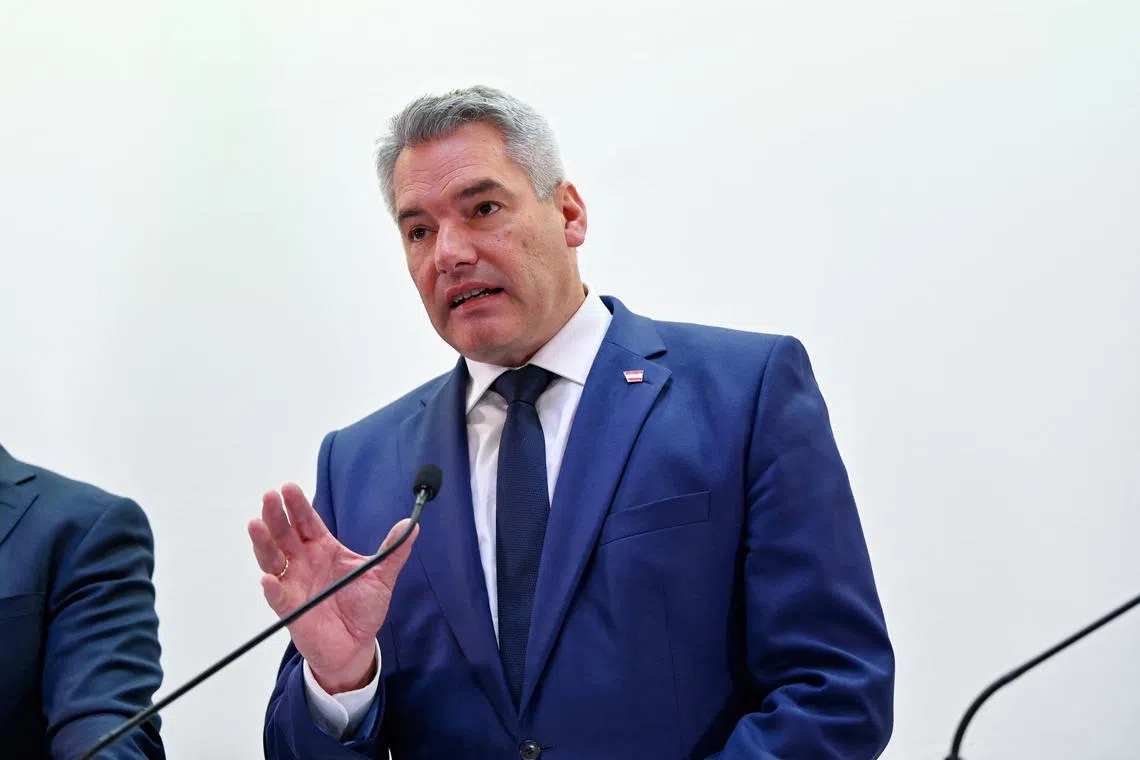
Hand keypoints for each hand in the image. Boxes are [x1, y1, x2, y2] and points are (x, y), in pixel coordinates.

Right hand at [248, 484, 417, 693]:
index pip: (306, 522)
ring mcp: (294, 584)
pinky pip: (278, 597)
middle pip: (284, 534)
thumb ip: (394, 550)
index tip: (289, 487)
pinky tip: (268, 578)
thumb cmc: (363, 607)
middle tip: (269, 496)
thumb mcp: (382, 576)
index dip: (297, 506)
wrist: (357, 644)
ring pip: (272, 559)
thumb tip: (412, 525)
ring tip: (256, 524)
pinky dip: (272, 587)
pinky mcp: (291, 610)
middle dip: (275, 516)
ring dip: (263, 543)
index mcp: (322, 549)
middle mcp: (303, 562)